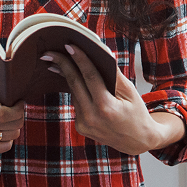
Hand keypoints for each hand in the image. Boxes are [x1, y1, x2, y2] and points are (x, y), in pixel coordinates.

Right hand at [0, 90, 24, 156]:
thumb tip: (20, 100)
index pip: (3, 114)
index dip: (18, 110)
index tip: (20, 103)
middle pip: (11, 125)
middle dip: (20, 117)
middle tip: (17, 111)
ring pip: (12, 135)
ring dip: (15, 127)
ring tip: (9, 120)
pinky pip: (6, 146)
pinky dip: (9, 138)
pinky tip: (3, 130)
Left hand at [42, 44, 184, 155]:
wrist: (137, 141)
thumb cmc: (137, 113)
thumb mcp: (130, 92)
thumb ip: (114, 74)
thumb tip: (101, 53)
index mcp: (106, 107)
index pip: (89, 76)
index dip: (79, 59)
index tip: (69, 45)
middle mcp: (91, 117)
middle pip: (74, 83)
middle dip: (61, 64)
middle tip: (49, 52)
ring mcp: (84, 124)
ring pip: (74, 92)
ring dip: (68, 75)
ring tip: (59, 60)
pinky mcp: (80, 127)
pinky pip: (76, 102)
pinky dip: (76, 89)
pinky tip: (73, 78)